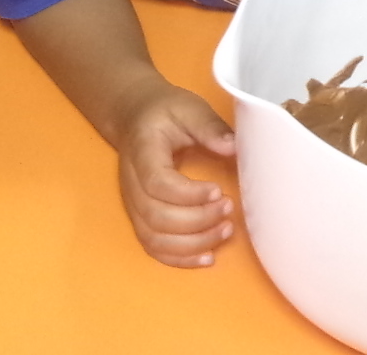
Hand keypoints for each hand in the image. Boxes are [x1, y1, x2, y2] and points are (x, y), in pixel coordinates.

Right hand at [113, 81, 236, 268]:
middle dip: (198, 221)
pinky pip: (154, 248)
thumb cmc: (165, 112)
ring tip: (225, 230)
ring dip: (193, 243)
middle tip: (229, 209)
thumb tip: (234, 146)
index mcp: (142, 152)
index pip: (157, 183)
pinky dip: (180, 259)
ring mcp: (133, 203)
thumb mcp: (188, 108)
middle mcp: (132, 182)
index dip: (189, 195)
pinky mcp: (140, 217)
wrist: (135, 118)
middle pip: (157, 216)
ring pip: (155, 238)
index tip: (219, 190)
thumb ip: (209, 127)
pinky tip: (207, 257)